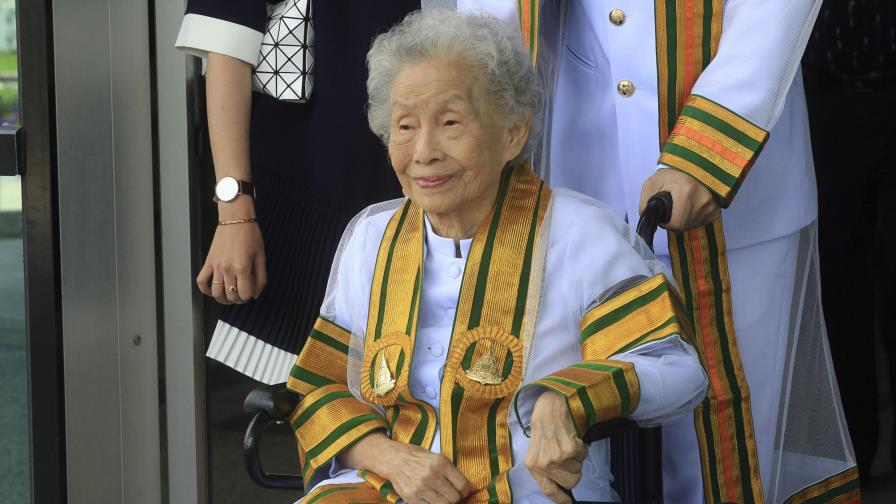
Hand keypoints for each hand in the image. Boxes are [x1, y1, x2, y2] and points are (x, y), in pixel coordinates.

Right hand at [196, 198, 266, 303]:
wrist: (235, 219)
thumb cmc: (250, 234)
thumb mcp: (261, 256)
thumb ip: (261, 277)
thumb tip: (256, 294)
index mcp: (243, 267)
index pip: (244, 294)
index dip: (249, 296)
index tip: (251, 292)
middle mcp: (227, 269)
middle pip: (231, 295)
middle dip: (238, 299)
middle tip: (242, 293)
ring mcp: (216, 266)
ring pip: (216, 293)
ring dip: (223, 299)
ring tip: (229, 296)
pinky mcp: (208, 262)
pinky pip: (201, 281)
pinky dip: (205, 290)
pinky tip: (213, 291)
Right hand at [340, 433, 472, 503]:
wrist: (394, 459)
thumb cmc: (417, 457)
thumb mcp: (436, 457)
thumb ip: (450, 471)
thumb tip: (464, 486)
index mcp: (441, 463)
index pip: (462, 485)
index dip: (466, 491)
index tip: (465, 492)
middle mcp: (432, 476)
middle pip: (454, 498)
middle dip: (456, 498)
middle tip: (453, 495)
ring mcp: (422, 488)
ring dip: (445, 502)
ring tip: (442, 497)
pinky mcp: (413, 498)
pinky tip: (431, 498)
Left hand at [525, 391, 587, 502]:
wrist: (551, 405)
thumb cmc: (544, 425)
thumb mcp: (537, 448)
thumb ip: (544, 466)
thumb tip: (560, 484)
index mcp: (533, 466)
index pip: (548, 490)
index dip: (560, 498)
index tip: (568, 502)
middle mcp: (544, 464)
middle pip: (571, 482)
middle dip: (574, 471)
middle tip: (569, 457)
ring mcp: (557, 457)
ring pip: (579, 469)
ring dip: (578, 457)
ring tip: (567, 442)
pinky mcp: (570, 449)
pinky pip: (584, 456)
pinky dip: (583, 447)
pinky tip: (573, 436)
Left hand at [640, 168, 720, 230]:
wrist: (690, 165)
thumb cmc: (669, 174)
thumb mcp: (650, 185)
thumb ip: (645, 205)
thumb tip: (648, 222)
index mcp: (686, 192)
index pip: (676, 223)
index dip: (666, 222)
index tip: (664, 213)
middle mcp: (703, 199)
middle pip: (684, 225)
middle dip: (674, 221)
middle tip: (671, 209)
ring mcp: (712, 204)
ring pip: (693, 224)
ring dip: (684, 220)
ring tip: (681, 206)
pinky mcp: (717, 208)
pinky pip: (703, 221)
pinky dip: (694, 218)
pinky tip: (691, 207)